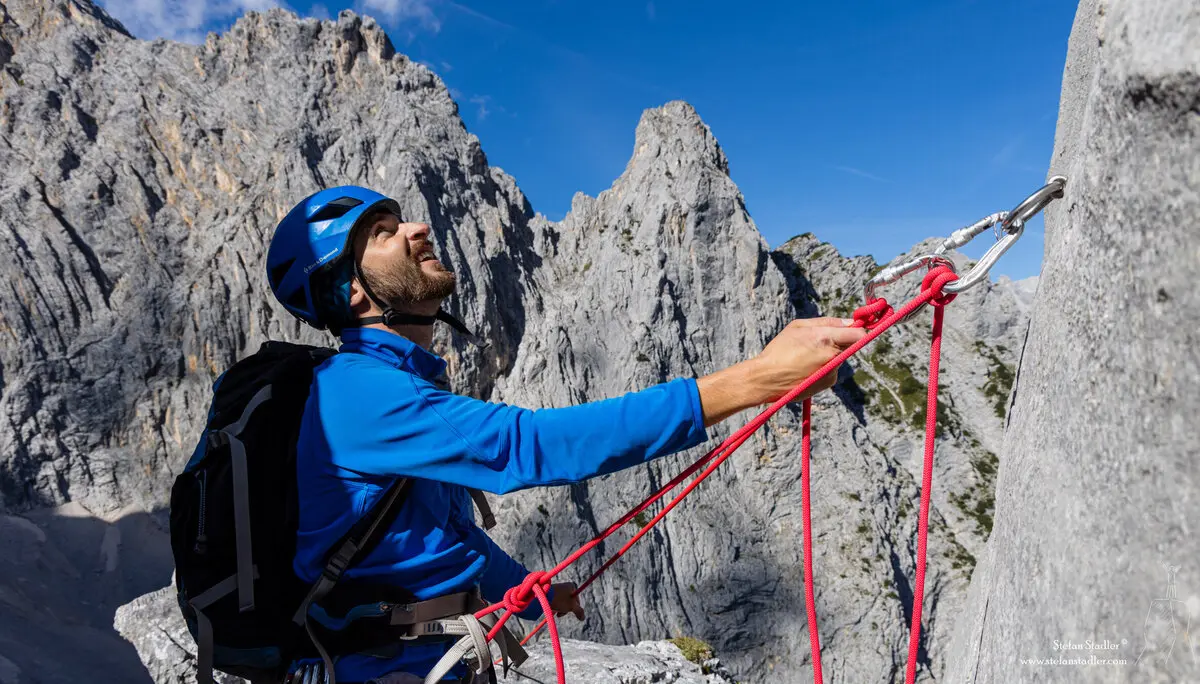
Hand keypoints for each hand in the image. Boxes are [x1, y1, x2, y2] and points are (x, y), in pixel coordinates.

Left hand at [549, 582, 583, 620]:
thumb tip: (583, 618)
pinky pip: (555, 602)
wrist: (542, 595)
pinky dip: (554, 606)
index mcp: (571, 586)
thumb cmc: (559, 600)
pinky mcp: (550, 593)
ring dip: (559, 609)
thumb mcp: (572, 606)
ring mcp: (557, 590)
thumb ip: (579, 612)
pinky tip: (551, 608)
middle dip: (565, 609)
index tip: (569, 611)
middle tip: (560, 612)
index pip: (577, 600)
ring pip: (562, 603)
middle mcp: (564, 586)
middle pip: (569, 602)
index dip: (574, 608)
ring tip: (554, 610)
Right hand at [748, 317, 865, 403]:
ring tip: (806, 357)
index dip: (859, 330)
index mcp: (824, 338)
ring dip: (830, 354)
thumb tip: (849, 322)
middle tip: (821, 341)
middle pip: (850, 345)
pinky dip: (824, 366)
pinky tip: (806, 368)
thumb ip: (826, 322)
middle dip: (841, 341)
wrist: (766, 379)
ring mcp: (832, 371)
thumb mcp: (798, 327)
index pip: (858, 334)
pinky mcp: (828, 382)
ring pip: (839, 357)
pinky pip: (832, 369)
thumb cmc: (779, 350)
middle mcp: (832, 356)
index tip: (855, 328)